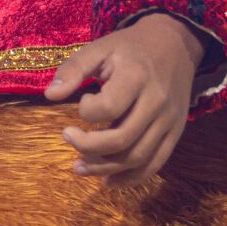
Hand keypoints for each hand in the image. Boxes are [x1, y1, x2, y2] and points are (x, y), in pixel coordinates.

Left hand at [46, 13, 207, 184]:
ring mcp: (169, 120)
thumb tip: (50, 95)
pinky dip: (130, 179)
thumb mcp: (101, 47)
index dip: (86, 110)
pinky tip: (107, 181)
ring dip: (104, 168)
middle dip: (87, 146)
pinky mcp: (176, 132)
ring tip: (79, 166)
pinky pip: (155, 164)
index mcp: (137, 76)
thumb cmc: (131, 47)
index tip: (83, 101)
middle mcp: (156, 101)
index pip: (109, 107)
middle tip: (67, 137)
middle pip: (122, 139)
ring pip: (137, 158)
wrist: (176, 44)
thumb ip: (75, 68)